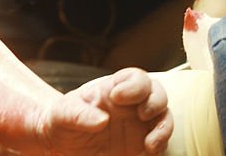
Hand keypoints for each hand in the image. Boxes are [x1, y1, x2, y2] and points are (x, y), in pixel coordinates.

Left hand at [45, 68, 171, 155]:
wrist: (61, 144)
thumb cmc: (61, 121)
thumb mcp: (62, 114)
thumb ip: (78, 114)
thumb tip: (101, 120)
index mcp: (111, 89)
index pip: (134, 77)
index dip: (133, 84)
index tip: (118, 97)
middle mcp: (129, 104)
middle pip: (156, 92)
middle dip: (156, 101)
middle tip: (142, 114)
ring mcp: (137, 123)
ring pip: (163, 117)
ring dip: (163, 128)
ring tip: (150, 144)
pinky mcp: (139, 143)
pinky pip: (161, 141)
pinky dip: (161, 145)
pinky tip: (149, 152)